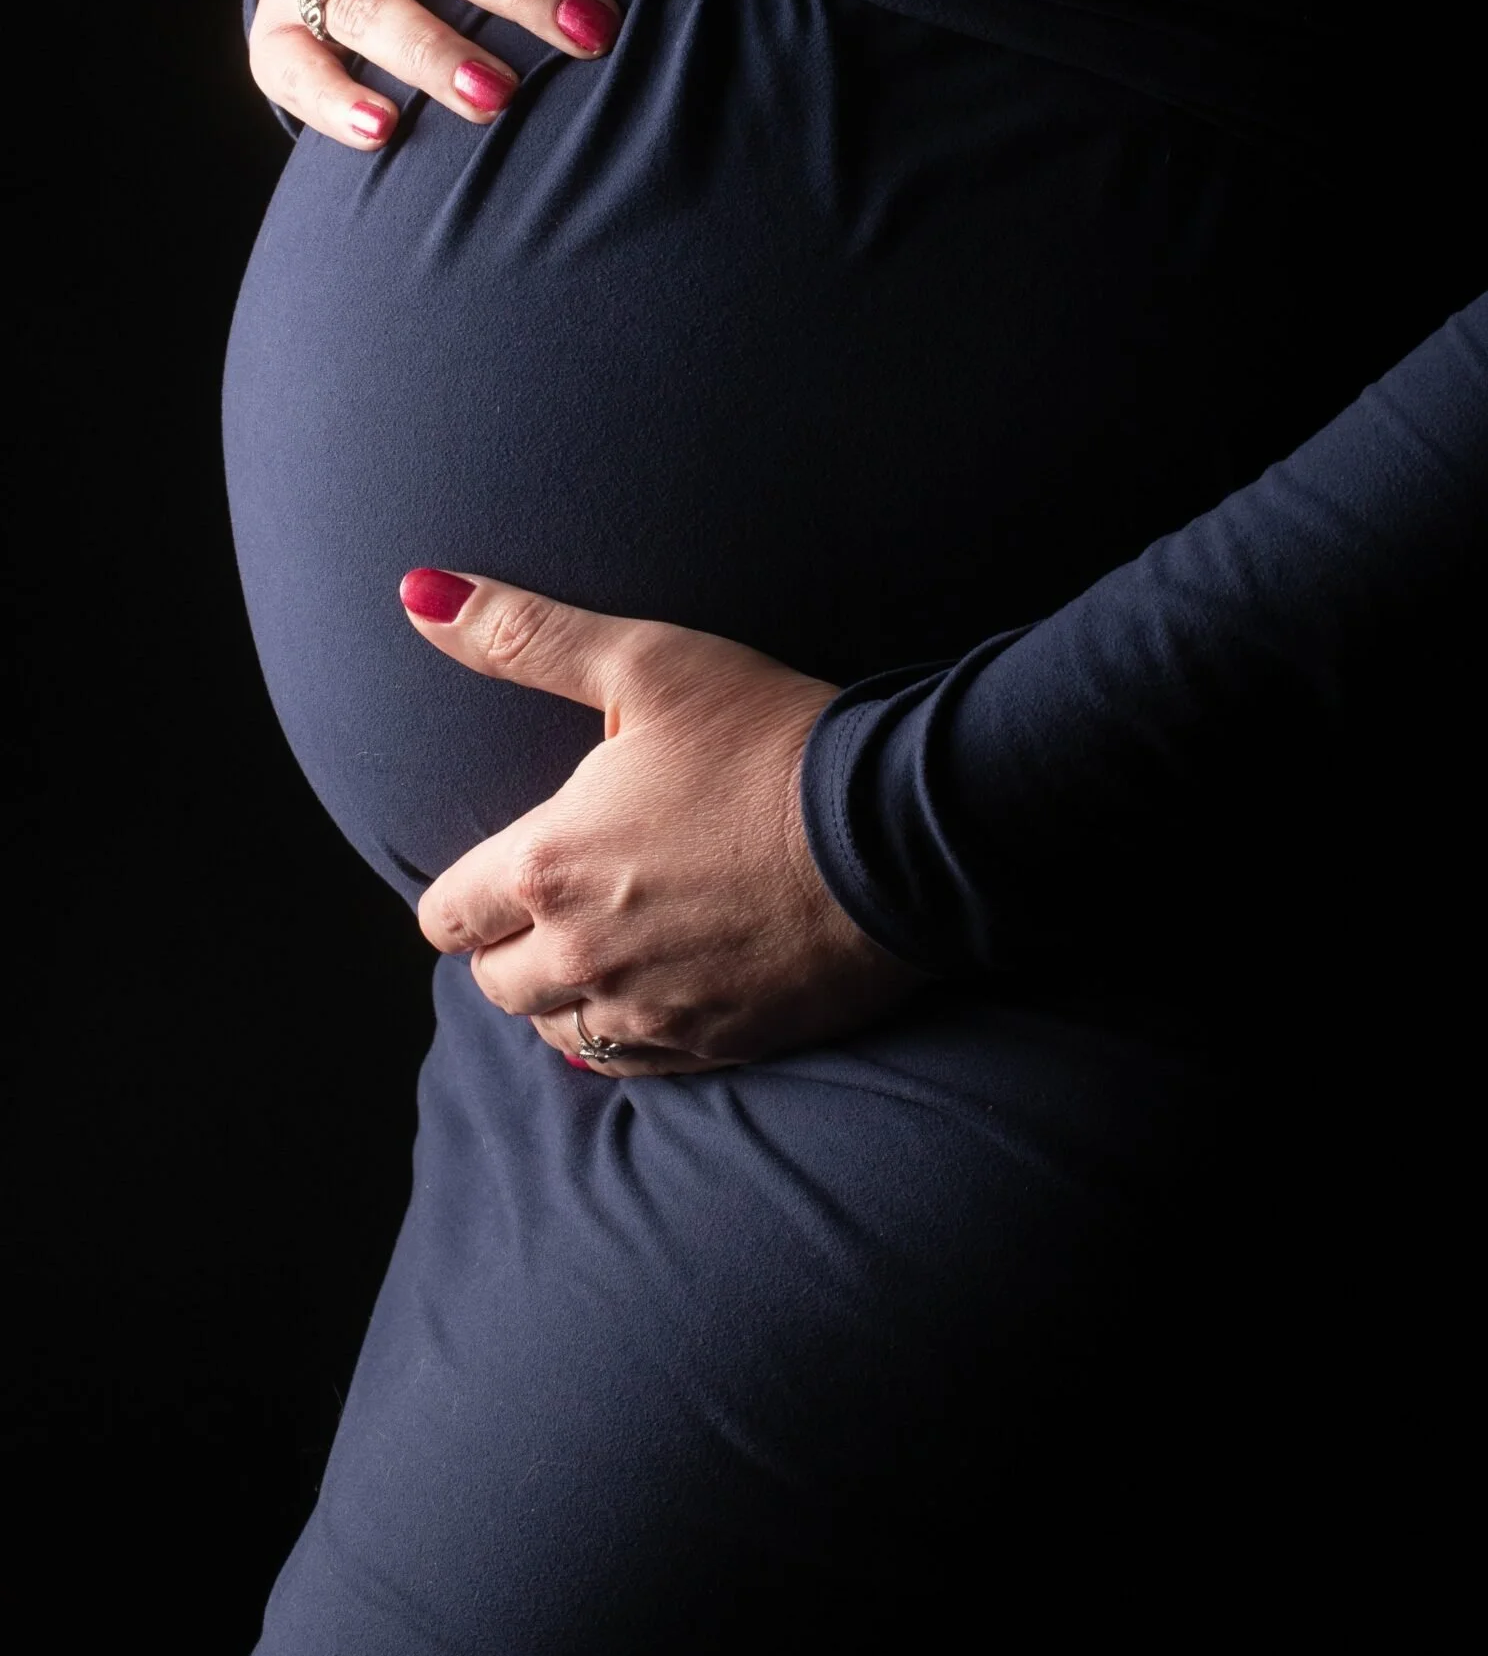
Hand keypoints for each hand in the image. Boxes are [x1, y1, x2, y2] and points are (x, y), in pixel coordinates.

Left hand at [402, 568, 927, 1075]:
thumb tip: (418, 592)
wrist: (901, 828)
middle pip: (493, 983)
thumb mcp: (648, 662)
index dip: (461, 892)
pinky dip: (625, 1032)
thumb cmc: (770, 736)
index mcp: (549, 865)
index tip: (496, 870)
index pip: (447, 914)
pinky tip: (654, 988)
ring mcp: (651, 1009)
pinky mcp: (717, 1043)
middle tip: (552, 900)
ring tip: (603, 942)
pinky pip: (630, 1064)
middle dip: (507, 944)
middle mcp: (584, 955)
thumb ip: (522, 635)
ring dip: (562, 994)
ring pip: (557, 1032)